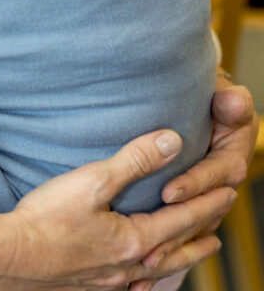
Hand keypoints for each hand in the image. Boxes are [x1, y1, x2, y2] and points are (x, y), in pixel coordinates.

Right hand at [0, 130, 233, 290]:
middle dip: (199, 236)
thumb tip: (172, 141)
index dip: (206, 204)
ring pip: (157, 273)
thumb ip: (134, 160)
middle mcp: (129, 267)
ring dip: (178, 259)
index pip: (181, 218)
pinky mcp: (90, 287)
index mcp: (135, 240)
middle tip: (218, 230)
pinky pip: (132, 287)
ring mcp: (110, 282)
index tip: (228, 192)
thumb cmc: (47, 218)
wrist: (11, 257)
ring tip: (189, 252)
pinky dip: (147, 281)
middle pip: (176, 251)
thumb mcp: (93, 180)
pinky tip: (140, 280)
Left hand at [139, 76, 258, 271]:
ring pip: (189, 230)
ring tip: (145, 262)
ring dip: (170, 248)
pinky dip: (164, 253)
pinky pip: (178, 235)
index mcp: (231, 161)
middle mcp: (220, 188)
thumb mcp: (228, 100)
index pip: (215, 177)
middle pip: (200, 215)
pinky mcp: (189, 208)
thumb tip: (230, 101)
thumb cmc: (218, 100)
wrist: (218, 109)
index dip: (193, 184)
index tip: (168, 192)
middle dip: (176, 232)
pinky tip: (141, 274)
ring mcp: (205, 201)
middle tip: (149, 247)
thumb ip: (232, 103)